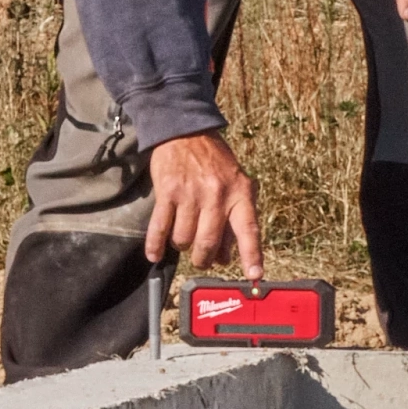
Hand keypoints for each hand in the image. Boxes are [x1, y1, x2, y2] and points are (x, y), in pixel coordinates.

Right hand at [144, 131, 262, 279]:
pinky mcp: (167, 192)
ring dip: (182, 246)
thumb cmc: (213, 162)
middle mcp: (216, 194)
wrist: (185, 132)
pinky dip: (155, 245)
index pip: (248, 229)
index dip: (251, 254)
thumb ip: (233, 219)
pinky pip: (160, 227)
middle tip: (201, 260)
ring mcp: (190, 193)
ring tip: (183, 240)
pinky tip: (154, 255)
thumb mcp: (234, 184)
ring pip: (184, 238)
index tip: (253, 275)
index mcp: (239, 192)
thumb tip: (227, 257)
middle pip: (208, 242)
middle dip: (203, 258)